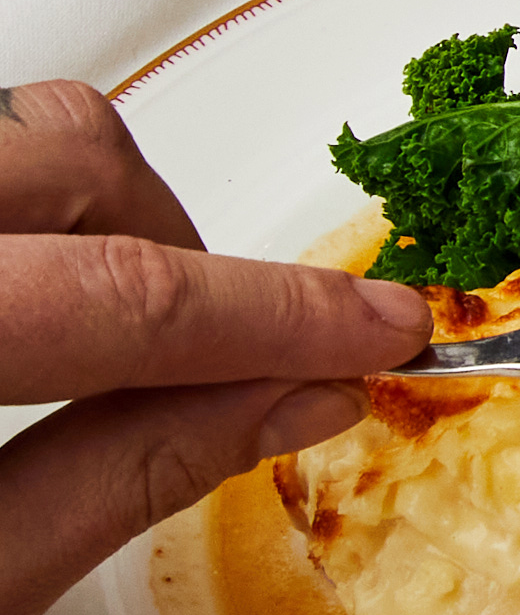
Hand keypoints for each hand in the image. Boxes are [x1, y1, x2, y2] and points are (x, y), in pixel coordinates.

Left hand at [0, 82, 426, 614]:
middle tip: (218, 346)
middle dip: (173, 242)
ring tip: (109, 332)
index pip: (126, 300)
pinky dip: (28, 223)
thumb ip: (115, 482)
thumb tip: (291, 398)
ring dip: (91, 220)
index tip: (386, 330)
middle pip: (66, 154)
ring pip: (15, 133)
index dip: (278, 317)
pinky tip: (27, 314)